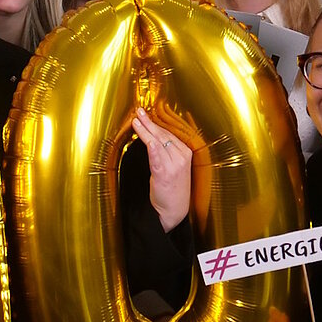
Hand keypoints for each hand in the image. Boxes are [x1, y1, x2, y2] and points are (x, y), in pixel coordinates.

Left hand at [132, 108, 191, 232]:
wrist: (174, 209)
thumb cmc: (173, 187)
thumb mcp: (175, 166)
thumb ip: (167, 150)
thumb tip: (154, 135)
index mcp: (186, 153)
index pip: (169, 133)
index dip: (156, 122)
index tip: (146, 113)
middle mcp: (182, 157)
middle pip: (163, 135)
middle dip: (149, 122)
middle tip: (138, 111)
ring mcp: (174, 166)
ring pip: (157, 143)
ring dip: (145, 131)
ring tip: (135, 121)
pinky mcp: (164, 175)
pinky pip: (157, 158)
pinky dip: (152, 148)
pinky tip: (148, 141)